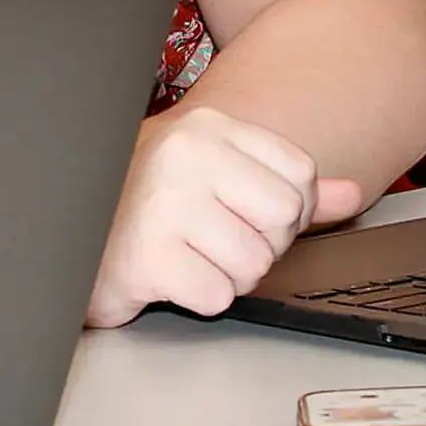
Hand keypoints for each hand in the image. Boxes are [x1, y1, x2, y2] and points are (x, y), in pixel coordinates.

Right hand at [87, 106, 363, 327]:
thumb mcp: (216, 180)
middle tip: (207, 240)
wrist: (74, 239)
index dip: (281, 211)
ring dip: (226, 275)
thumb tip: (351, 194)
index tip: (238, 213)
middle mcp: (185, 153)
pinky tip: (167, 276)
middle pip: (283, 219)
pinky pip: (217, 293)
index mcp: (206, 129)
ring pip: (254, 263)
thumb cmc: (145, 208)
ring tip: (185, 257)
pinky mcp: (148, 254)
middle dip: (257, 245)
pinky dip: (197, 296)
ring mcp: (164, 202)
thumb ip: (284, 186)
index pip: (299, 175)